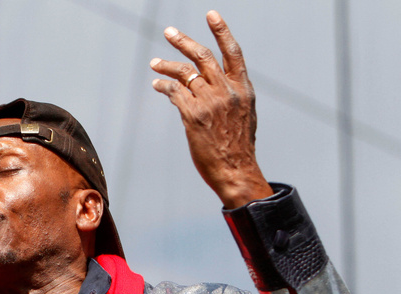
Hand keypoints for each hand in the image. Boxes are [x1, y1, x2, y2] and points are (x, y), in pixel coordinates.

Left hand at [150, 11, 272, 207]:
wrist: (235, 171)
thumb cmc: (239, 148)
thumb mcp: (245, 116)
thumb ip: (232, 96)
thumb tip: (214, 85)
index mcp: (244, 89)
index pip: (233, 52)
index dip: (222, 31)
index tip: (211, 14)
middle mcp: (227, 91)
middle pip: (203, 56)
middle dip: (183, 41)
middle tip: (169, 32)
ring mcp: (210, 102)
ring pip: (184, 73)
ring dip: (167, 65)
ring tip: (155, 62)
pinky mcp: (193, 115)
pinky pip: (174, 92)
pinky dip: (164, 87)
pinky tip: (158, 86)